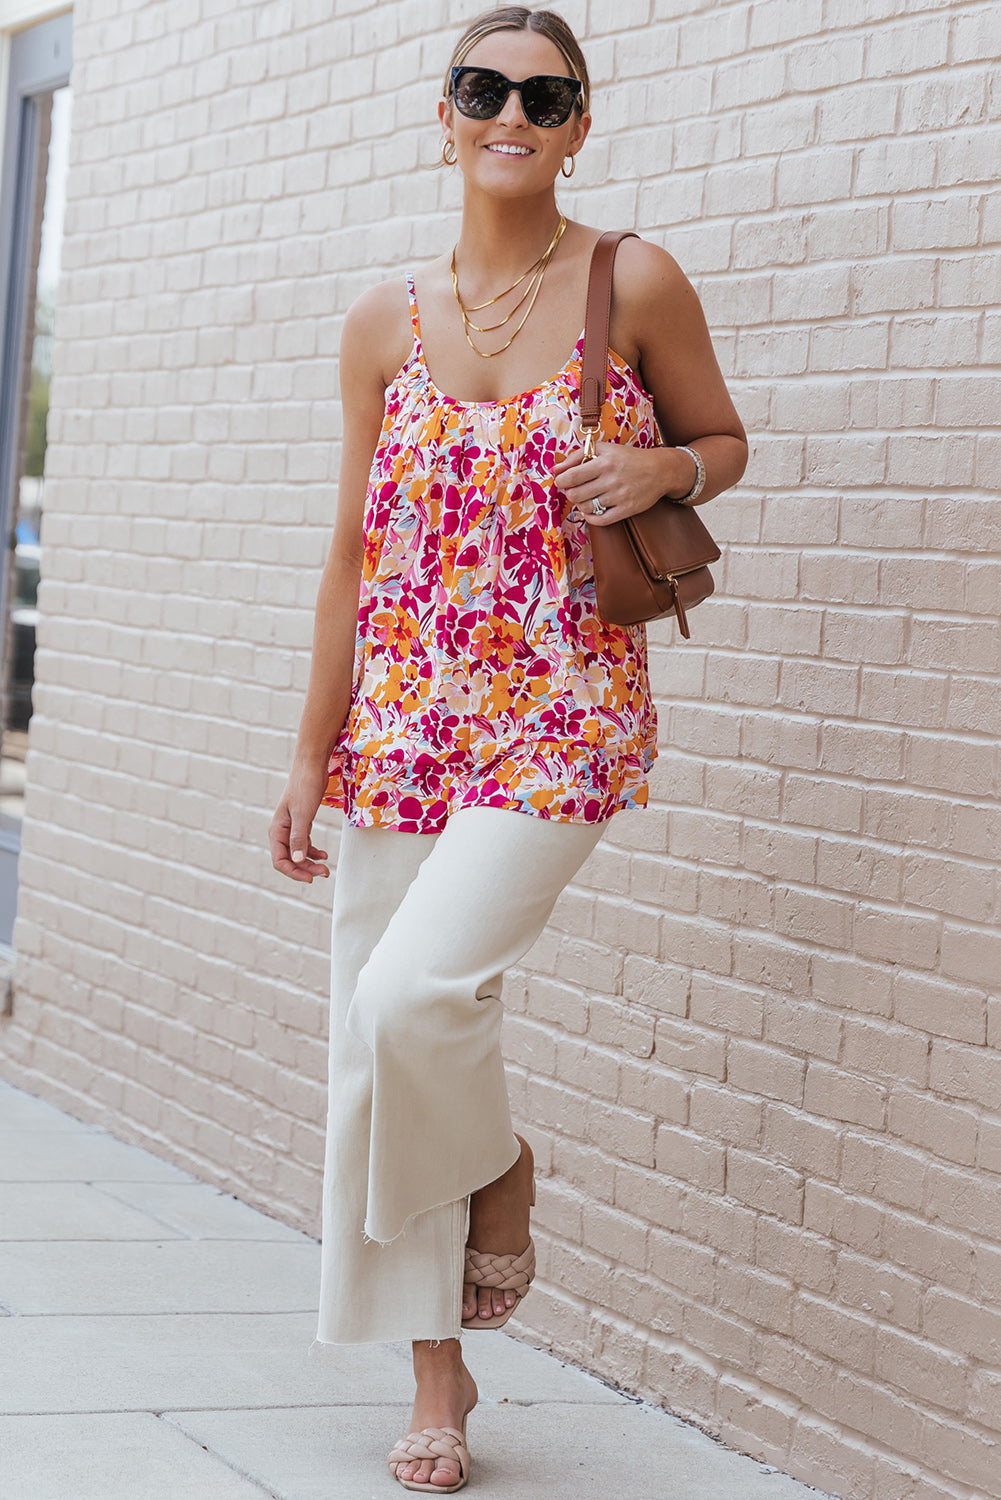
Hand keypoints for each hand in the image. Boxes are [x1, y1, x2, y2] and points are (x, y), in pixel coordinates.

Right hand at [269, 757, 331, 882]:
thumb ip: (299, 838)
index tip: (310, 879)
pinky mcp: (301, 822)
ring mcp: (291, 827)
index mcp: (277, 831)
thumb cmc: (305, 787)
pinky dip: (313, 851)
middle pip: (290, 860)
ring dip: (310, 862)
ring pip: (298, 853)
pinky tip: (324, 855)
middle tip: (325, 873)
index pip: (280, 861)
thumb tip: (296, 861)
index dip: (294, 873)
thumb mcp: (303, 815)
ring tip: (326, 868)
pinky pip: (304, 843)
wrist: (311, 766)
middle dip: (305, 869)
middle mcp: (281, 831)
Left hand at [553, 441, 694, 523]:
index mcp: (604, 462)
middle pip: (576, 495)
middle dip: (570, 493)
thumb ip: (577, 456)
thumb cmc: (628, 458)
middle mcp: (612, 480)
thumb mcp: (604, 449)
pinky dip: (590, 517)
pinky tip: (591, 509)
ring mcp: (619, 496)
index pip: (571, 477)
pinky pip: (600, 520)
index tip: (562, 481)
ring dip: (581, 504)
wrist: (660, 470)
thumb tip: (555, 469)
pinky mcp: (626, 510)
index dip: (561, 481)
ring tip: (586, 497)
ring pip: (586, 508)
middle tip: (575, 489)